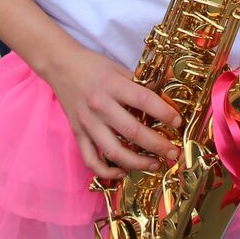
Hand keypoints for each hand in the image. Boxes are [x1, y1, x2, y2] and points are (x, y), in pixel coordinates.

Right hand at [44, 42, 182, 179]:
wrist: (61, 66)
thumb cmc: (94, 66)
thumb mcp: (119, 69)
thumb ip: (139, 85)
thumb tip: (164, 100)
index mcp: (113, 86)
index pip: (144, 100)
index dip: (164, 112)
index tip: (178, 122)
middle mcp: (100, 106)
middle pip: (132, 131)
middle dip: (157, 145)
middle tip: (173, 152)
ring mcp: (87, 123)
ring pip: (113, 151)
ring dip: (136, 162)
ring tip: (154, 164)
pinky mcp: (77, 133)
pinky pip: (90, 159)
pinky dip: (106, 170)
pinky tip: (122, 172)